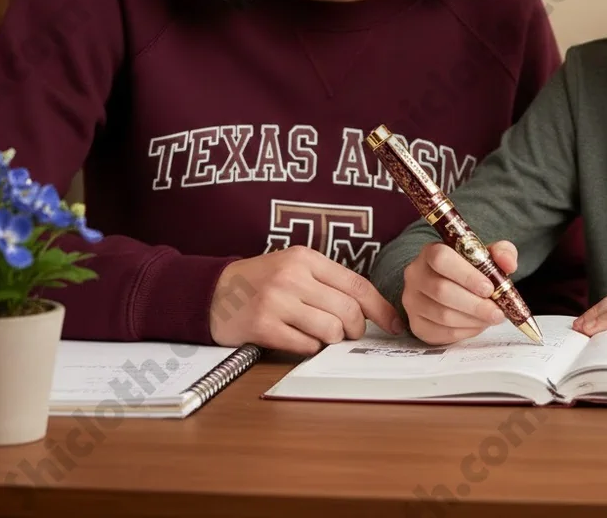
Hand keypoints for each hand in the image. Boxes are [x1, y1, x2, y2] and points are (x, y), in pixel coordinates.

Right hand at [209, 245, 403, 354]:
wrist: (212, 292)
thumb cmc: (261, 282)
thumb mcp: (295, 268)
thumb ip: (328, 283)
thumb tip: (369, 310)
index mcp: (306, 258)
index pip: (357, 285)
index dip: (381, 308)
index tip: (394, 324)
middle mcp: (293, 276)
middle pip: (348, 311)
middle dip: (356, 330)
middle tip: (349, 334)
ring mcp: (277, 301)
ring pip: (330, 330)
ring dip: (331, 339)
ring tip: (317, 334)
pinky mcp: (263, 326)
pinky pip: (305, 346)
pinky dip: (308, 348)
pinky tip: (296, 338)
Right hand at [402, 239, 517, 345]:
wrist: (453, 286)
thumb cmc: (470, 270)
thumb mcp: (488, 256)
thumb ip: (502, 253)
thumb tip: (508, 264)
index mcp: (431, 252)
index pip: (441, 259)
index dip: (466, 275)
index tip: (489, 288)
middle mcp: (415, 275)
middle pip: (441, 291)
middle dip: (475, 304)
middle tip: (497, 312)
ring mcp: (412, 300)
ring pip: (442, 314)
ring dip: (472, 319)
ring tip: (491, 318)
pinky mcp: (416, 324)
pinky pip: (440, 332)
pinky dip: (464, 331)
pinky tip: (477, 325)